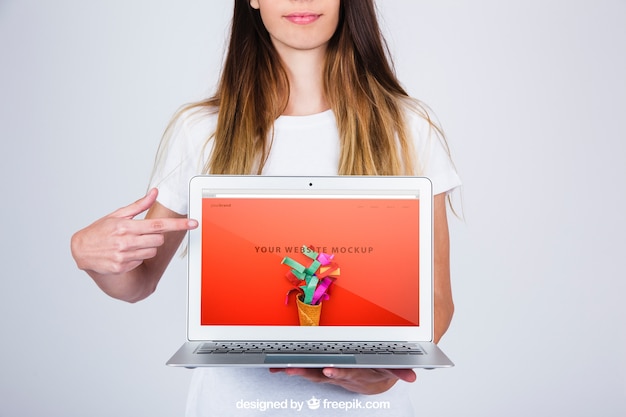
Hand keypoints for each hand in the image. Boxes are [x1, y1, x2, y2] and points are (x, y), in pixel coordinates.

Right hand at [71, 188, 196, 274]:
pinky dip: (137, 257)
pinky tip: (125, 253)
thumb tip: (155, 192)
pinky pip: (141, 261)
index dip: (178, 225)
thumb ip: (139, 205)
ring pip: (152, 251)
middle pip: (159, 240)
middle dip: (155, 236)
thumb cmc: (100, 230)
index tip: (193, 223)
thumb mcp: (117, 214)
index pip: (159, 225)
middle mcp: (126, 241)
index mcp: (126, 226)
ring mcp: (124, 255)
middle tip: (141, 234)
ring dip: (147, 247)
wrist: (81, 250)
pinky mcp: (122, 266)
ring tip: (131, 244)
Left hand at [269, 368, 415, 394]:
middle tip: (292, 369)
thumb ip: (400, 371)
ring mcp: (330, 374)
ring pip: (311, 373)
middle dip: (306, 372)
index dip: (338, 372)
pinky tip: (278, 367)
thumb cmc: (377, 370)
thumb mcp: (391, 370)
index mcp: (356, 372)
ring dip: (296, 371)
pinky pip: (306, 371)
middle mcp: (340, 374)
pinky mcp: (322, 372)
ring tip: (281, 368)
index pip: (347, 372)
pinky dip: (292, 369)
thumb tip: (413, 376)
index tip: (328, 370)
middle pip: (322, 374)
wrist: (371, 382)